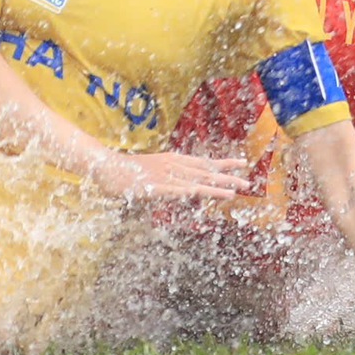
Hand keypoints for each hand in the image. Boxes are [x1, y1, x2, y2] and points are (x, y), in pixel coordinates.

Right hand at [90, 149, 252, 202]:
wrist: (106, 167)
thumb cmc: (128, 171)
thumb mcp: (153, 171)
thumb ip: (167, 176)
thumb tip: (180, 182)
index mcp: (173, 161)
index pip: (203, 162)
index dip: (223, 163)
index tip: (242, 163)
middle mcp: (172, 165)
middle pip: (204, 171)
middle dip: (227, 177)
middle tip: (248, 181)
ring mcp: (164, 176)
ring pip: (194, 182)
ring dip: (215, 187)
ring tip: (234, 191)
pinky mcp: (154, 186)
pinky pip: (175, 190)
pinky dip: (189, 191)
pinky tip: (201, 193)